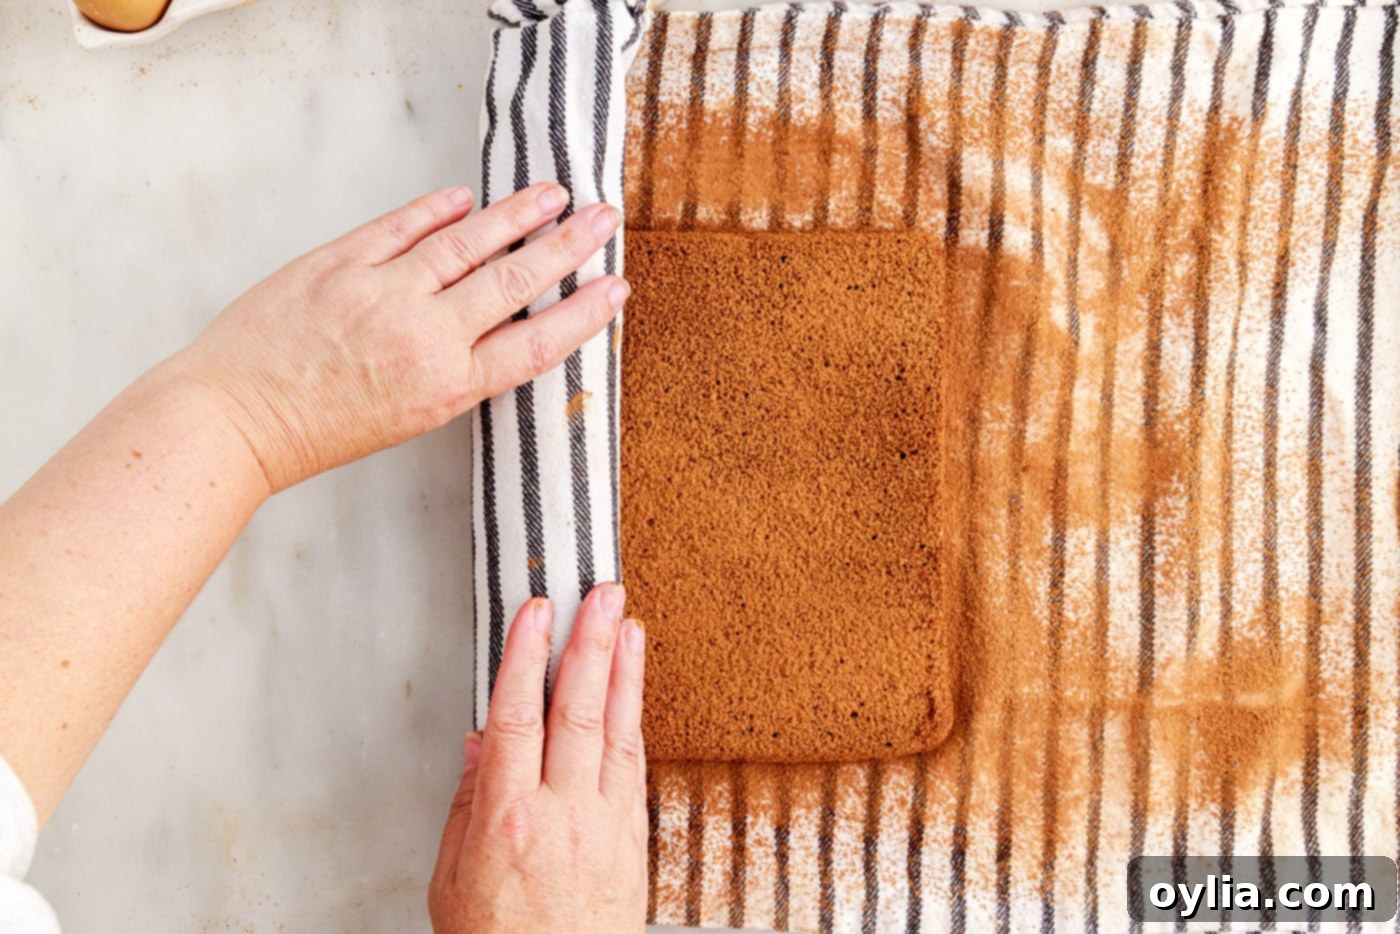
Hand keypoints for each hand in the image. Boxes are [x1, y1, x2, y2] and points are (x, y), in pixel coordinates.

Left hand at [175, 183, 626, 493]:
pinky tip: (465, 197)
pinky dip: (436, 208)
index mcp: (445, 388)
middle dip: (566, 246)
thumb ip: (451, 373)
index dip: (584, 314)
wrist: (234, 419)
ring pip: (465, 242)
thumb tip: (488, 328)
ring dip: (514, 215)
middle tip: (602, 219)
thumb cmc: (314, 431)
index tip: (616, 288)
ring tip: (551, 195)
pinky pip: (401, 226)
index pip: (537, 344)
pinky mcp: (339, 262)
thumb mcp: (403, 419)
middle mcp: (423, 336)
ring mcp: (381, 292)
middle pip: (514, 281)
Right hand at [430, 584, 647, 933]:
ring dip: (622, 670)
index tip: (535, 612)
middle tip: (600, 594)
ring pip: (615, 731)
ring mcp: (603, 824)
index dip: (526, 658)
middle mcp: (561, 814)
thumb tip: (482, 744)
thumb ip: (468, 804)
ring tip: (626, 622)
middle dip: (588, 644)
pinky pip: (634, 765)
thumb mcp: (452, 878)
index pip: (518, 719)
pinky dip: (634, 719)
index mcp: (507, 820)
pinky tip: (634, 687)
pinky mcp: (632, 838)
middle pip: (576, 711)